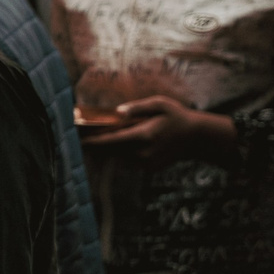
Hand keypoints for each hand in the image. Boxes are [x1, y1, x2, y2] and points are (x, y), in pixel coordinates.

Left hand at [80, 95, 238, 166]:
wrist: (196, 138)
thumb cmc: (176, 116)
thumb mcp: (159, 104)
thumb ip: (137, 107)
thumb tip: (117, 112)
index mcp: (143, 136)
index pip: (111, 141)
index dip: (92, 141)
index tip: (77, 139)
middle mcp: (142, 153)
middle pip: (110, 151)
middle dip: (94, 145)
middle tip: (79, 137)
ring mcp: (145, 163)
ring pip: (117, 157)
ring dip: (107, 150)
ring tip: (93, 140)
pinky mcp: (148, 168)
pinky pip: (128, 160)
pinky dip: (120, 153)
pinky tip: (116, 144)